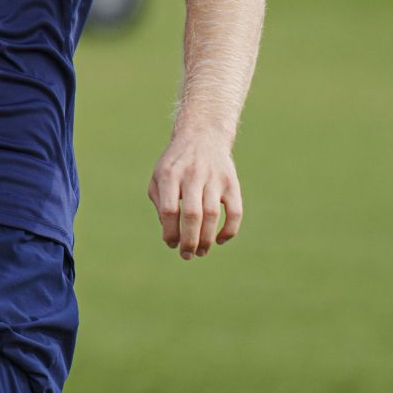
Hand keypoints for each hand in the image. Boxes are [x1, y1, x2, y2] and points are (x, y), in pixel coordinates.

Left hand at [148, 129, 243, 259]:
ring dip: (207, 238)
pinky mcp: (232, 183)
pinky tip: (219, 240)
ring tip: (201, 252)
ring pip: (213, 215)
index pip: (170, 210)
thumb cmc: (175, 163)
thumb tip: (170, 232)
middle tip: (187, 255)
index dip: (170, 231)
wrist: (202, 136)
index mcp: (170, 175)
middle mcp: (192, 176)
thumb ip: (160, 202)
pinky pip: (235, 212)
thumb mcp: (158, 176)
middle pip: (193, 214)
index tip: (171, 243)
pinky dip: (229, 230)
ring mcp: (215, 179)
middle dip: (190, 240)